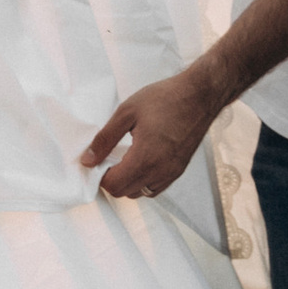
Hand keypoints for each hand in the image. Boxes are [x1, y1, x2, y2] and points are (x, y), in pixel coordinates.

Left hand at [81, 65, 224, 202]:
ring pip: (140, 193)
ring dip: (127, 182)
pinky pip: (155, 188)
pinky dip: (143, 181)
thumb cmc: (166, 99)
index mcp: (145, 157)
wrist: (199, 95)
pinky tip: (140, 161)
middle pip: (125, 193)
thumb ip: (104, 139)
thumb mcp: (127, 112)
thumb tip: (88, 159)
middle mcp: (160, 171)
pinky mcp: (179, 170)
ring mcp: (172, 173)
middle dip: (112, 180)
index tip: (97, 161)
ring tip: (124, 159)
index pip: (114, 185)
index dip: (100, 176)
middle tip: (107, 160)